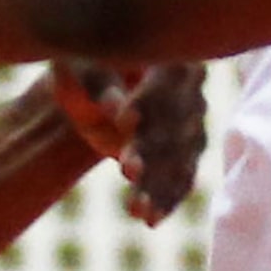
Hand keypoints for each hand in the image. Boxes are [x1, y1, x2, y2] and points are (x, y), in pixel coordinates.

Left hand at [50, 61, 209, 223]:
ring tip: (138, 209)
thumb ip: (97, 83)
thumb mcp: (79, 66)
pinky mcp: (183, 150)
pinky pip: (183, 176)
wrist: (86, 89)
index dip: (148, 99)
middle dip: (153, 148)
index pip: (167, 76)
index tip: (123, 120)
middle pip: (178, 120)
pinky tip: (152, 218)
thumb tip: (113, 107)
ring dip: (161, 183)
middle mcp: (190, 86)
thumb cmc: (81, 64)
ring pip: (182, 155)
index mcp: (170, 52)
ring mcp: (191, 120)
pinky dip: (168, 198)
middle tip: (128, 169)